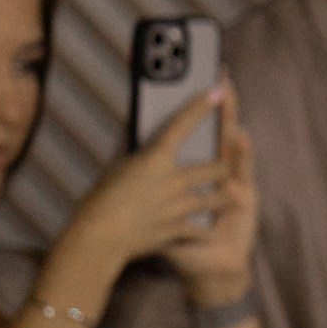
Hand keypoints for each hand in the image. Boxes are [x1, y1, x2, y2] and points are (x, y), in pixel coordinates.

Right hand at [60, 87, 228, 284]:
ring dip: (221, 200)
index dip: (201, 106)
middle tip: (225, 167)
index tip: (218, 91)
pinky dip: (203, 232)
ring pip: (213, 200)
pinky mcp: (176, 229)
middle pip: (215, 168)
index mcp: (156, 159)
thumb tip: (139, 137)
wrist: (99, 236)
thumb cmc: (100, 198)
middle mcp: (173, 180)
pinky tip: (210, 234)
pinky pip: (199, 230)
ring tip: (227, 200)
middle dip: (223, 168)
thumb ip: (135, 154)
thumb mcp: (116, 168)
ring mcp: (177, 206)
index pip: (182, 125)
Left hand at [165, 82, 259, 306]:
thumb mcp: (157, 218)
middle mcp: (215, 173)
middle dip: (218, 106)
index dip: (193, 111)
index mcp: (190, 175)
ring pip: (229, 144)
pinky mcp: (246, 195)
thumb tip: (119, 172)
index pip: (191, 135)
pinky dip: (242, 153)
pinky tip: (242, 136)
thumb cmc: (181, 246)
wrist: (207, 272)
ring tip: (228, 94)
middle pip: (214, 132)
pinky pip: (243, 170)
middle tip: (218, 77)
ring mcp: (232, 181)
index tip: (193, 85)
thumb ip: (145, 198)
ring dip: (229, 119)